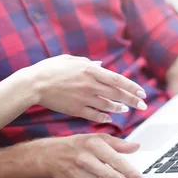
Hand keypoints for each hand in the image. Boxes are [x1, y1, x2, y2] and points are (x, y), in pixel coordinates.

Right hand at [24, 55, 147, 122]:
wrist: (34, 84)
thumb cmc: (50, 69)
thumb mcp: (70, 59)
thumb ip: (87, 62)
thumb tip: (100, 65)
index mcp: (90, 70)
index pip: (118, 79)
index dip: (132, 87)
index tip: (142, 92)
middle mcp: (90, 84)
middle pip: (117, 94)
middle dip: (132, 100)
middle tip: (142, 105)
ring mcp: (84, 98)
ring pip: (108, 106)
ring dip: (119, 109)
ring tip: (125, 110)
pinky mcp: (76, 109)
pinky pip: (95, 115)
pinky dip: (104, 117)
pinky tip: (109, 118)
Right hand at [40, 134, 146, 177]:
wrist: (51, 155)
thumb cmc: (77, 145)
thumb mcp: (96, 138)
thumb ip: (117, 143)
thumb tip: (136, 146)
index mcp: (93, 145)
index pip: (116, 161)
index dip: (130, 173)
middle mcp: (85, 160)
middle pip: (111, 177)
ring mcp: (79, 175)